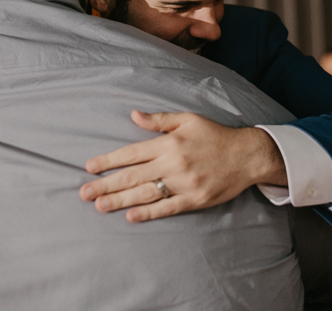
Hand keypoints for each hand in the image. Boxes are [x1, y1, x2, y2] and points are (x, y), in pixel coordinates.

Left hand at [79, 111, 286, 221]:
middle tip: (84, 192)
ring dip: (120, 200)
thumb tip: (133, 115)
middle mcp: (173, 164)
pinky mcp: (194, 199)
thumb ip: (158, 119)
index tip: (90, 167)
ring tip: (100, 206)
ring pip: (145, 193)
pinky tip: (131, 216)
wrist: (247, 155)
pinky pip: (167, 208)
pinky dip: (149, 213)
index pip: (131, 153)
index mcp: (168, 143)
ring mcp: (183, 183)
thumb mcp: (187, 119)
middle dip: (106, 184)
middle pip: (132, 176)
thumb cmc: (215, 135)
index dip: (109, 160)